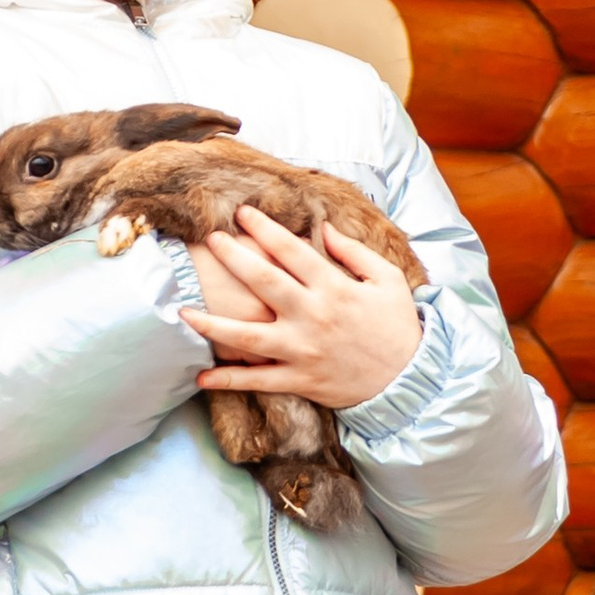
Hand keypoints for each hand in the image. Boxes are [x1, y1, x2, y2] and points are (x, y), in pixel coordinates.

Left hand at [180, 206, 422, 414]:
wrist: (410, 379)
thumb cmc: (397, 326)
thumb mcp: (386, 279)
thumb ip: (353, 252)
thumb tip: (324, 229)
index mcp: (333, 287)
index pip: (290, 250)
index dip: (263, 228)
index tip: (241, 213)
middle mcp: (312, 316)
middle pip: (263, 283)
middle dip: (233, 259)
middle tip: (210, 241)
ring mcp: (302, 350)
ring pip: (248, 337)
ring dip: (213, 325)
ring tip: (183, 312)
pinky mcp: (300, 379)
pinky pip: (258, 381)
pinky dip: (228, 380)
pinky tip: (201, 376)